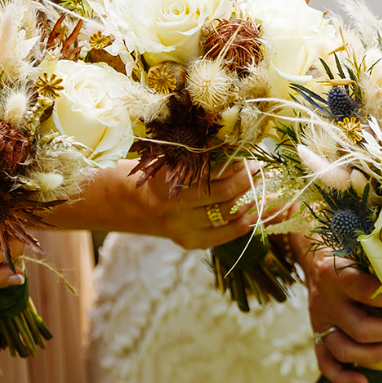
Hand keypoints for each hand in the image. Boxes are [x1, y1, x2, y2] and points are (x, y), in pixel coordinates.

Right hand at [52, 159, 275, 248]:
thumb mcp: (161, 156)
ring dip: (251, 199)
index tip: (249, 152)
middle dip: (247, 177)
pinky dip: (244, 224)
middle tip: (260, 166)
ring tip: (265, 185)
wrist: (116, 204)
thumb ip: (191, 153)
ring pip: (228, 215)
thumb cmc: (141, 170)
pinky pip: (224, 236)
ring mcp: (181, 230)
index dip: (234, 162)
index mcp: (162, 183)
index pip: (209, 172)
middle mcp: (172, 210)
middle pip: (223, 193)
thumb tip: (232, 139)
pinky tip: (257, 213)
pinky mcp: (189, 243)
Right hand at [301, 246, 381, 382]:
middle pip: (362, 329)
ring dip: (380, 353)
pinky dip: (344, 378)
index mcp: (337, 274)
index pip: (371, 293)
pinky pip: (325, 364)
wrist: (312, 251)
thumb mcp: (366, 244)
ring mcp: (319, 321)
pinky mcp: (316, 334)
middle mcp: (325, 300)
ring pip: (346, 351)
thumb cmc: (349, 245)